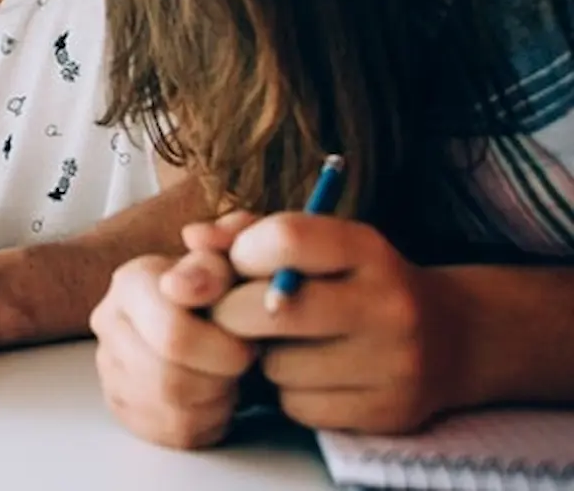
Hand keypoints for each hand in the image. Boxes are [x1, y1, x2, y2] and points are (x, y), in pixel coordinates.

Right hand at [90, 211, 259, 448]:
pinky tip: (215, 396)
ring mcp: (111, 367)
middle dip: (221, 376)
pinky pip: (170, 432)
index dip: (225, 346)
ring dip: (216, 398)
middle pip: (171, 378)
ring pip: (171, 408)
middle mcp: (110, 323)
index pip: (173, 332)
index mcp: (132, 281)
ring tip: (230, 376)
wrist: (207, 314)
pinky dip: (206, 420)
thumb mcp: (234, 255)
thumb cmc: (225, 289)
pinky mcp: (123, 405)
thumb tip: (197, 239)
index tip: (249, 339)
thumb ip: (228, 239)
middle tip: (244, 362)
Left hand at [211, 214, 466, 434]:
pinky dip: (289, 393)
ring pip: (277, 366)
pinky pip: (298, 406)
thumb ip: (248, 233)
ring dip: (265, 358)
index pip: (286, 239)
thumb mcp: (318, 242)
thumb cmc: (355, 280)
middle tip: (238, 312)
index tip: (238, 265)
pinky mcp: (387, 413)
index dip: (242, 253)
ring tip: (288, 344)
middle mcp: (388, 305)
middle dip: (234, 313)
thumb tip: (192, 239)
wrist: (452, 337)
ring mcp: (393, 363)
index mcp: (368, 249)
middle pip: (267, 311)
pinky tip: (312, 374)